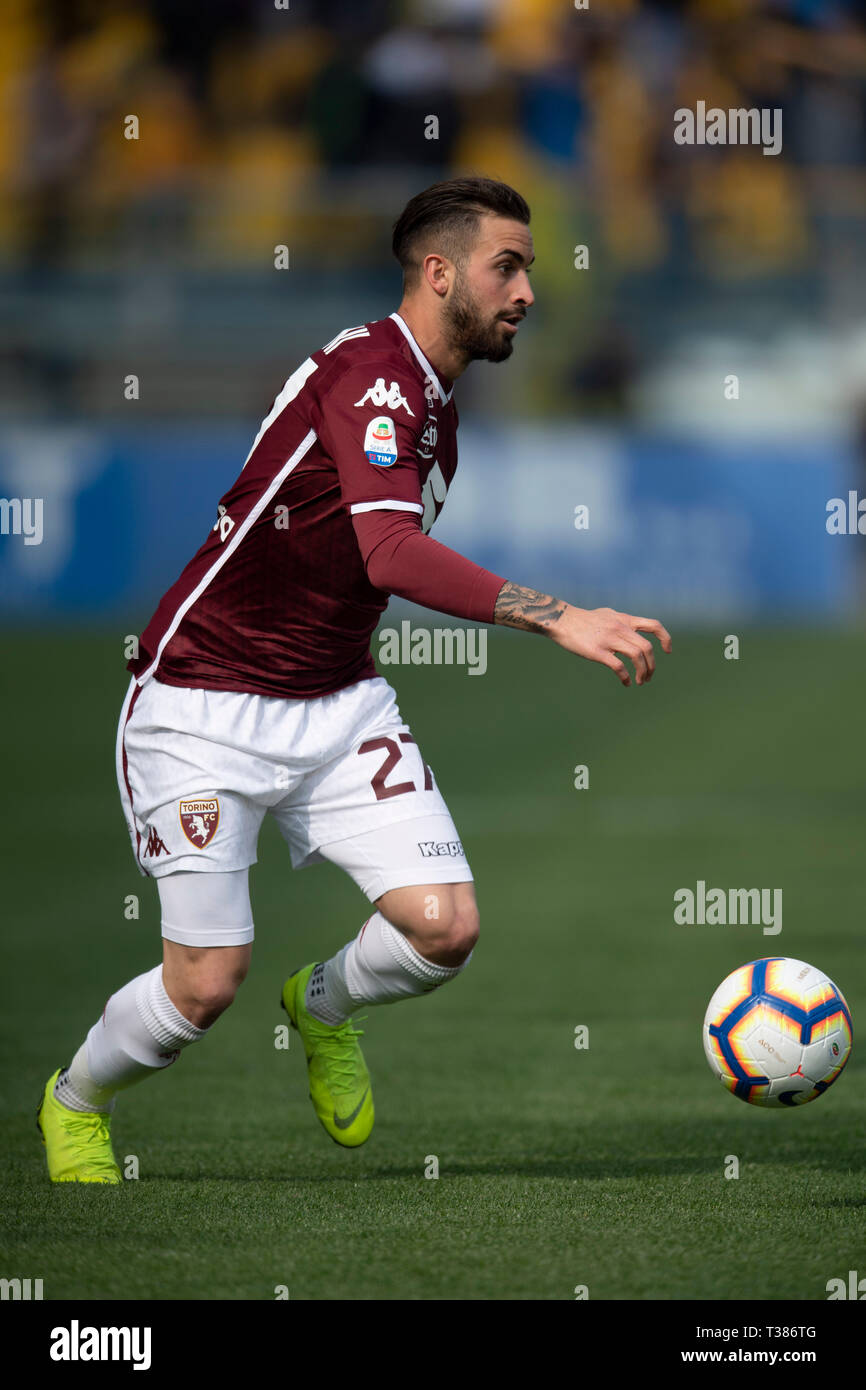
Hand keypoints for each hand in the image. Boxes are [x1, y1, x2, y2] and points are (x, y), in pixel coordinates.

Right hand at [549, 605, 671, 685]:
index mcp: (624, 620)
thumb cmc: (583, 619)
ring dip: (643, 672)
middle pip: (647, 648)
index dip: (665, 639)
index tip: (667, 651)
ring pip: (637, 657)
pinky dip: (626, 677)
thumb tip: (630, 628)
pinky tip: (626, 683)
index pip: (654, 626)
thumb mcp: (607, 614)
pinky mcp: (597, 651)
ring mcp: (609, 640)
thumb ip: (621, 621)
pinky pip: (618, 666)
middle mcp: (620, 628)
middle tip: (649, 676)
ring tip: (641, 682)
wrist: (562, 620)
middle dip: (652, 665)